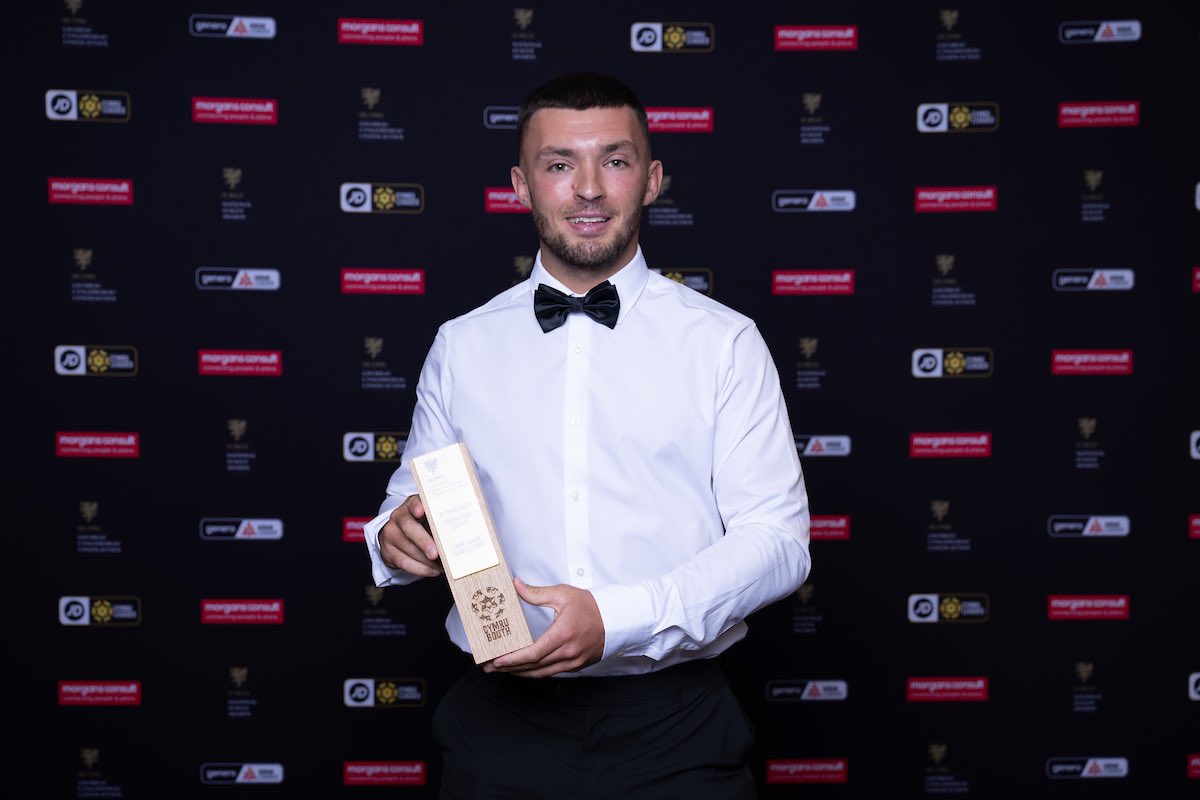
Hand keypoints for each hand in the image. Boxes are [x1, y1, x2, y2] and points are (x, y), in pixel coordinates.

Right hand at [377, 495, 441, 576]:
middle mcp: (398, 517)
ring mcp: (391, 534)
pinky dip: (421, 569)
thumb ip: (442, 521)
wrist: (399, 534)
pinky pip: (404, 562)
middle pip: (409, 527)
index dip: (416, 506)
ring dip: (427, 561)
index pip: (413, 502)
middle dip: (424, 541)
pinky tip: (433, 571)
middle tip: (436, 553)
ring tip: (442, 566)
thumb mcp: (430, 518)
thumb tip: (462, 533)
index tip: (421, 511)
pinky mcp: (388, 551)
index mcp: (411, 505)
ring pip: (408, 549)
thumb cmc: (423, 524)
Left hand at [483, 577, 604, 677]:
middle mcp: (568, 652)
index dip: (513, 660)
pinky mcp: (576, 665)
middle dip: (509, 668)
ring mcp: (573, 662)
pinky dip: (535, 672)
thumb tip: (516, 585)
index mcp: (563, 634)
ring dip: (520, 673)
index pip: (533, 653)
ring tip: (501, 670)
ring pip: (541, 673)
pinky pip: (551, 672)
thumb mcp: (562, 594)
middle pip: (534, 667)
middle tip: (489, 667)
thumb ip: (536, 593)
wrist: (616, 618)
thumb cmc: (591, 605)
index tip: (497, 660)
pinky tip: (523, 669)